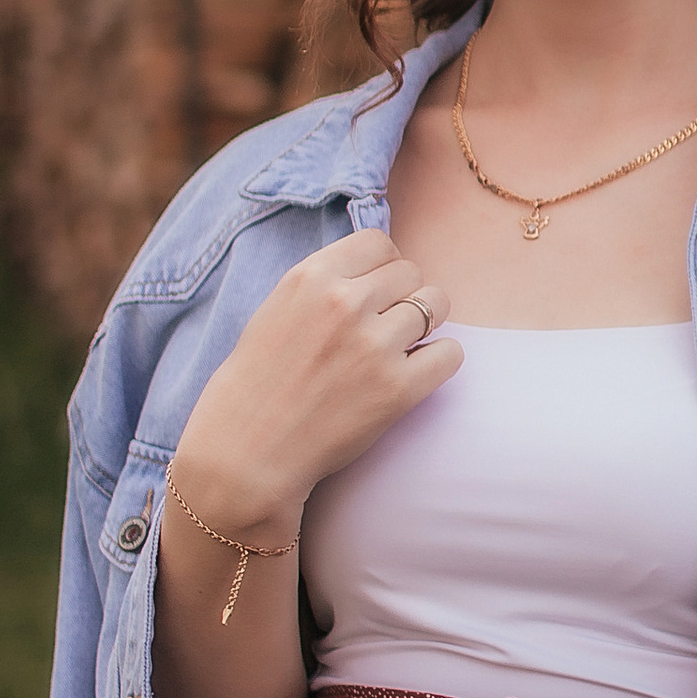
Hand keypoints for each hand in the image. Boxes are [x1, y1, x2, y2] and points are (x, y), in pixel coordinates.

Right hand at [176, 228, 457, 530]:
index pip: (379, 244)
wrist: (246, 454)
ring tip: (397, 351)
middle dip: (403, 297)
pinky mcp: (397, 389)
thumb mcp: (276, 311)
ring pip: (436, 306)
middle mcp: (344, 304)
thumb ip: (324, 285)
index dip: (382, 267)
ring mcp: (373, 345)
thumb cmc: (257, 385)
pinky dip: (439, 362)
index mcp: (309, 278)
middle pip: (411, 273)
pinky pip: (450, 353)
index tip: (376, 292)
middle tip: (383, 328)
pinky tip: (414, 374)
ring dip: (423, 327)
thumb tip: (381, 269)